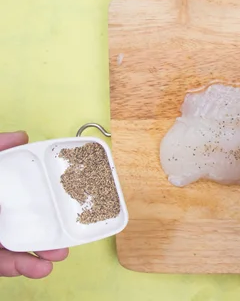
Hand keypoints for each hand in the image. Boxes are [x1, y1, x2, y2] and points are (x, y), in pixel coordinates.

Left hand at [0, 131, 68, 278]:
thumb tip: (22, 136)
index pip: (26, 192)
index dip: (48, 198)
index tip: (68, 201)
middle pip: (27, 223)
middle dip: (51, 233)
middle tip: (69, 237)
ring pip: (17, 248)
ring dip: (39, 256)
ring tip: (55, 258)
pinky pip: (2, 263)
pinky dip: (19, 267)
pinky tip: (35, 267)